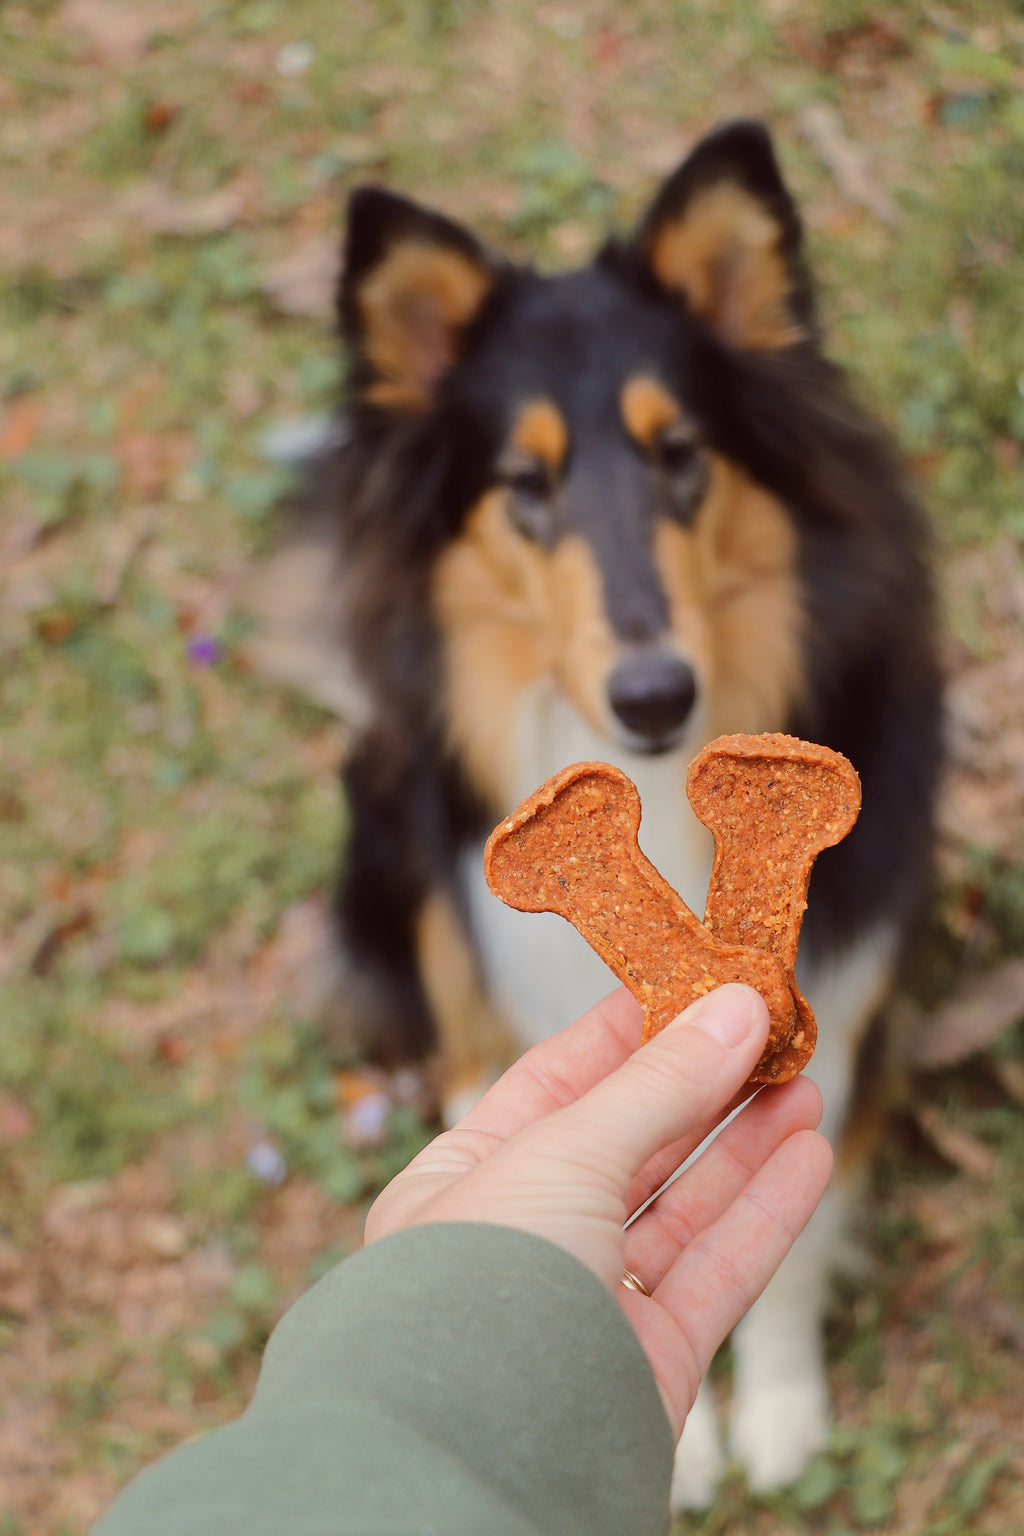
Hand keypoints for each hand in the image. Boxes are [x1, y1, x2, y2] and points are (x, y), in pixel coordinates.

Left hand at [365, 984, 831, 1437]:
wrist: (483, 1456)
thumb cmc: (488, 1277)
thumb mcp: (567, 1150)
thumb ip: (660, 1083)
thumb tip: (737, 1007)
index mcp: (468, 1178)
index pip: (553, 1084)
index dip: (626, 1035)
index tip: (691, 987)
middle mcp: (524, 1238)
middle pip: (628, 1144)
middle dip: (702, 1088)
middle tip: (772, 1035)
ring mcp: (586, 1304)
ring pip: (679, 1209)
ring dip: (745, 1147)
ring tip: (805, 1087)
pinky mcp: (644, 1364)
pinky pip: (712, 1274)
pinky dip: (762, 1216)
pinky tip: (808, 1160)